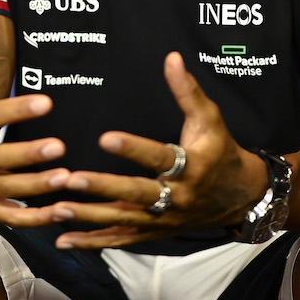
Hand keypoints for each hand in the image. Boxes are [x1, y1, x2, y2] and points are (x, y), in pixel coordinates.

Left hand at [49, 51, 266, 248]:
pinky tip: (63, 239)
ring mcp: (164, 220)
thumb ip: (188, 90)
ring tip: (58, 208)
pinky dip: (93, 241)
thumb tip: (171, 58)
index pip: (160, 157)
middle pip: (137, 195)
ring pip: (124, 220)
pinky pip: (121, 239)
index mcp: (192, 167)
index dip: (133, 148)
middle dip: (103, 188)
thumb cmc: (220, 150)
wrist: (240, 196)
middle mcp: (177, 197)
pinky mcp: (154, 232)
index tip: (105, 137)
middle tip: (71, 179)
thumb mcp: (210, 118)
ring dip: (90, 216)